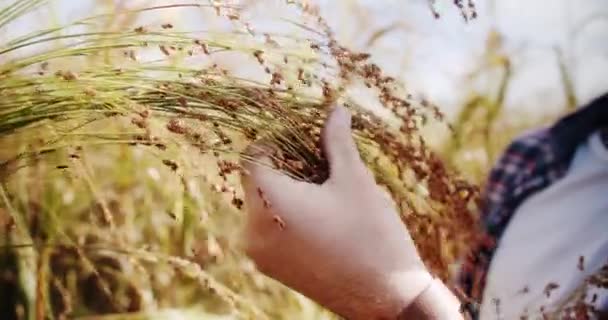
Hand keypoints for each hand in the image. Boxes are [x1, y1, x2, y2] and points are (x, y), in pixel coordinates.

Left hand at [240, 106, 455, 318]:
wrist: (387, 298)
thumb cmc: (372, 234)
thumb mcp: (355, 180)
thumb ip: (337, 141)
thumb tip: (336, 109)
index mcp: (268, 201)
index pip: (253, 155)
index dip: (278, 142)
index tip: (306, 143)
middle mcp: (253, 229)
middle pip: (256, 179)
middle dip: (285, 167)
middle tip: (320, 167)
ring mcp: (259, 253)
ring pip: (262, 204)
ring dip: (286, 191)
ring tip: (324, 194)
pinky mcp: (271, 268)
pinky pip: (267, 228)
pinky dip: (285, 215)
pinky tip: (321, 218)